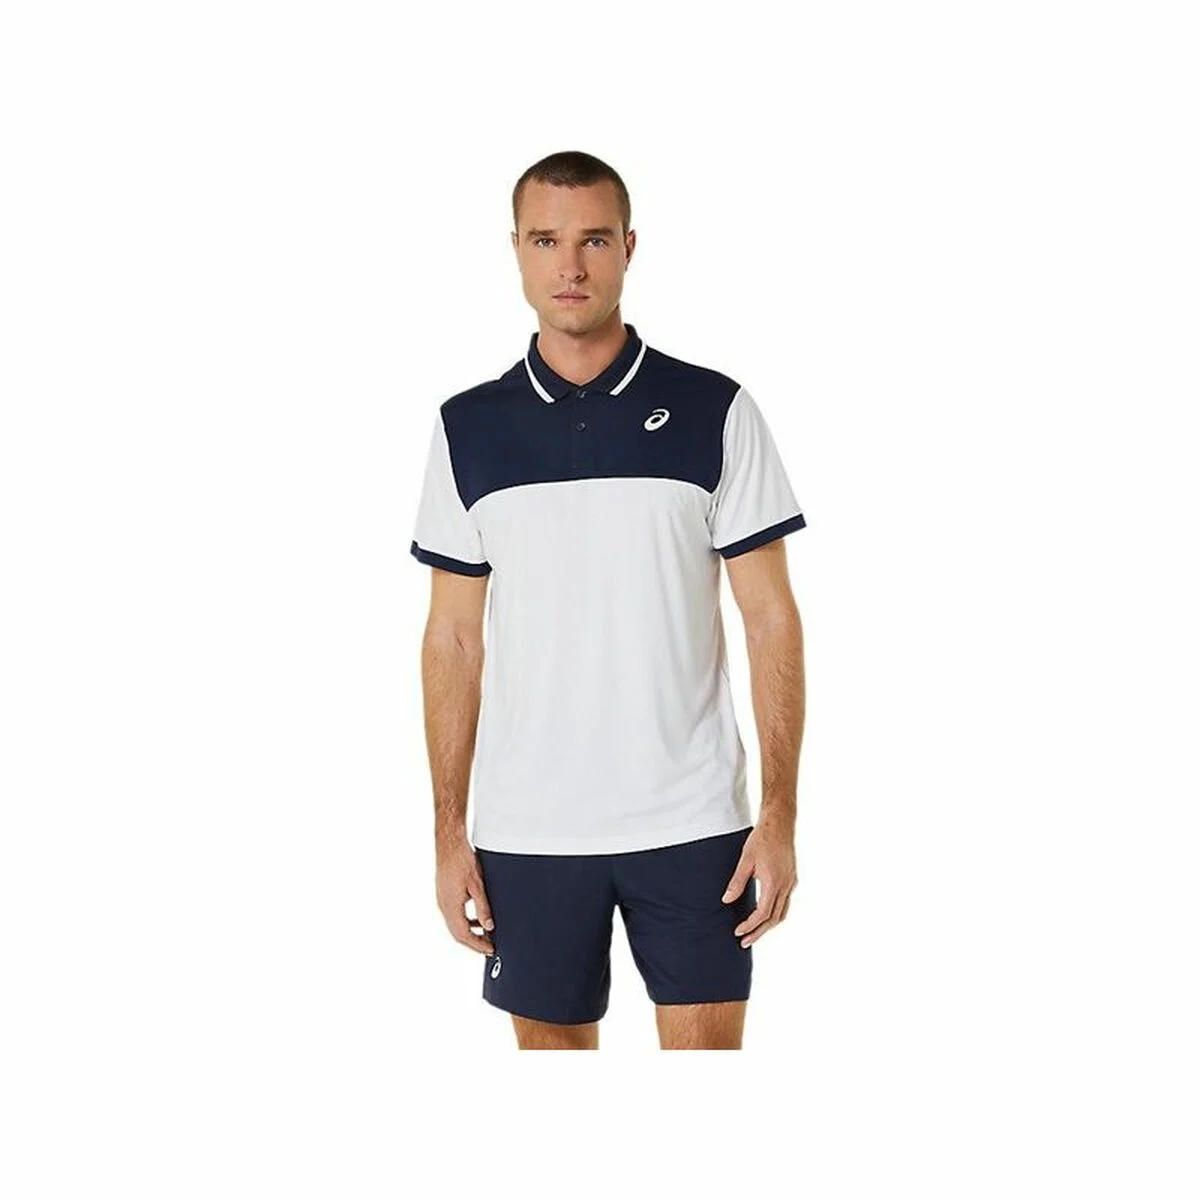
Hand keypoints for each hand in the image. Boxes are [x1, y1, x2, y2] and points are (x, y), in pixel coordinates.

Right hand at [435, 836, 494, 954]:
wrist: (449, 845)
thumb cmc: (462, 860)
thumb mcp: (477, 885)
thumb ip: (483, 908)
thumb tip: (488, 926)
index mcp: (451, 906)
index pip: (463, 935)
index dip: (477, 945)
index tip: (490, 950)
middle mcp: (444, 906)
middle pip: (457, 934)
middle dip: (474, 943)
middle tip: (489, 948)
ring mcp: (442, 900)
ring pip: (455, 925)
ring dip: (469, 933)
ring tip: (485, 936)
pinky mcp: (444, 895)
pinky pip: (454, 915)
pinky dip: (465, 922)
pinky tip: (476, 920)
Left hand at [721, 817, 796, 946]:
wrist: (780, 823)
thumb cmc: (762, 839)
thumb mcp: (745, 860)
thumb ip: (737, 882)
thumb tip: (726, 900)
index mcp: (774, 883)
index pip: (762, 914)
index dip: (750, 925)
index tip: (738, 932)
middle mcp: (786, 886)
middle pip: (774, 919)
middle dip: (759, 932)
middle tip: (745, 941)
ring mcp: (791, 882)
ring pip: (782, 913)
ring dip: (768, 925)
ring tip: (754, 932)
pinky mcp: (792, 878)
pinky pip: (785, 903)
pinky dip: (775, 913)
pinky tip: (764, 913)